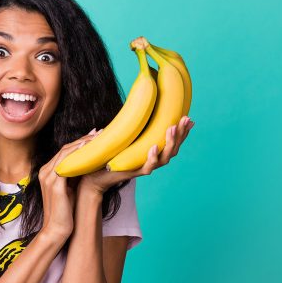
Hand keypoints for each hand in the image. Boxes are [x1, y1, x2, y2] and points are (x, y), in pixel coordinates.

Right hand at [38, 129, 99, 238]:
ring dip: (82, 144)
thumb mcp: (68, 189)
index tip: (94, 135)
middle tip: (99, 132)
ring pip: (66, 153)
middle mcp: (45, 172)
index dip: (80, 142)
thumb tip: (87, 164)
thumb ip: (73, 175)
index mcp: (47, 172)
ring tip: (98, 138)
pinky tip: (89, 150)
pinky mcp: (55, 185)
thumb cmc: (65, 212)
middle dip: (83, 139)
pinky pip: (66, 164)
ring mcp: (48, 177)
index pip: (64, 151)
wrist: (56, 231)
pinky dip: (77, 154)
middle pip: (65, 149)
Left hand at [79, 116, 194, 195]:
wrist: (93, 176)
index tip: (188, 118)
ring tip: (171, 127)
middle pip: (173, 149)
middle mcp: (150, 160)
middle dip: (181, 134)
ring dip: (170, 142)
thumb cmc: (105, 155)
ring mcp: (143, 167)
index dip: (181, 132)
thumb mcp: (118, 136)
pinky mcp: (134, 173)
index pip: (171, 141)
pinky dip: (152, 157)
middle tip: (185, 118)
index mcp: (150, 150)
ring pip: (164, 158)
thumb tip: (133, 107)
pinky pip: (148, 167)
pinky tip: (154, 146)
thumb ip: (127, 125)